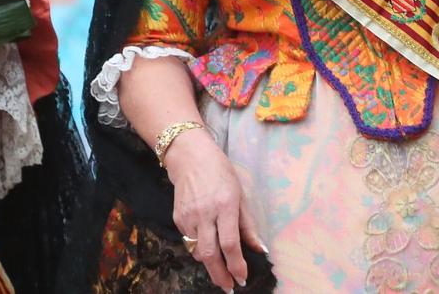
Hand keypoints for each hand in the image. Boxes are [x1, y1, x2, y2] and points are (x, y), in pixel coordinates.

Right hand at [163, 128, 265, 291]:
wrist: (189, 157)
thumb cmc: (221, 173)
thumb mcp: (241, 194)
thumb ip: (248, 225)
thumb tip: (260, 249)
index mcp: (225, 205)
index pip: (229, 243)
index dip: (236, 265)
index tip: (242, 279)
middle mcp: (205, 213)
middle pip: (210, 253)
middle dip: (219, 275)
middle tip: (228, 287)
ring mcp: (188, 216)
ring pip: (197, 251)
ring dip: (209, 264)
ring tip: (220, 270)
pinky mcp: (178, 218)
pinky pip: (189, 241)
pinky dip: (199, 248)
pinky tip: (207, 244)